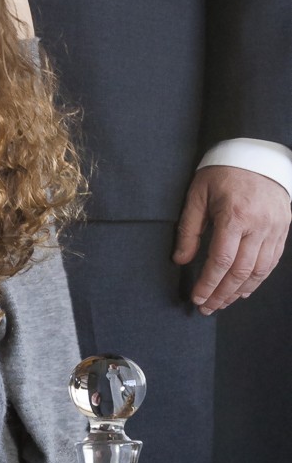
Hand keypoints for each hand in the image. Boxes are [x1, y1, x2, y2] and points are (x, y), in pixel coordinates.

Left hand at [173, 166, 289, 313]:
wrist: (257, 154)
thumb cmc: (222, 172)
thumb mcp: (197, 195)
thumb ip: (189, 229)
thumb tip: (180, 260)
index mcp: (235, 216)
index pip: (221, 261)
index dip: (208, 283)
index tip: (198, 298)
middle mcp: (258, 225)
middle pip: (241, 271)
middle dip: (222, 294)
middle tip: (208, 307)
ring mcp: (274, 228)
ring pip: (259, 271)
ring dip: (240, 291)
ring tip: (223, 302)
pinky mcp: (283, 229)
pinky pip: (272, 261)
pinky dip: (258, 279)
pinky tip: (244, 289)